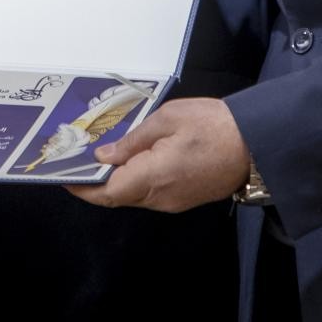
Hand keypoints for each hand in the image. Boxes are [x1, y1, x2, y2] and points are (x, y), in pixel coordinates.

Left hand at [65, 98, 250, 212]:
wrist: (257, 143)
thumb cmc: (213, 125)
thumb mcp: (166, 119)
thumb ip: (132, 141)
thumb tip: (104, 156)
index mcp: (152, 177)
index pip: (106, 193)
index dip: (83, 187)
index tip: (64, 176)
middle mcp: (160, 197)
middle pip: (117, 196)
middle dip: (95, 182)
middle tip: (78, 160)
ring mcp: (174, 201)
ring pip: (134, 196)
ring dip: (116, 181)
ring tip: (101, 157)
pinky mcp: (185, 199)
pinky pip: (151, 193)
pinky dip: (135, 180)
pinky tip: (132, 161)